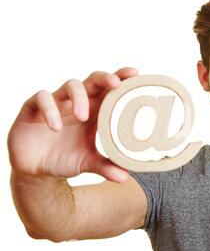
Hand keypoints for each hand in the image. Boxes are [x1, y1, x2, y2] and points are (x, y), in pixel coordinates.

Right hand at [7, 67, 137, 181]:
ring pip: (69, 85)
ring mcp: (56, 103)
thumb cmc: (65, 158)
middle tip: (115, 83)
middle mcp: (76, 103)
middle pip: (92, 80)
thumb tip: (124, 178)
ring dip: (78, 98)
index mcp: (93, 112)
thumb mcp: (87, 163)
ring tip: (83, 117)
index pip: (108, 90)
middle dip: (104, 78)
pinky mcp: (33, 109)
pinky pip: (41, 98)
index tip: (135, 73)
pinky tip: (55, 127)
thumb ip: (105, 167)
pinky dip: (50, 109)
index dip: (120, 79)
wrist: (36, 170)